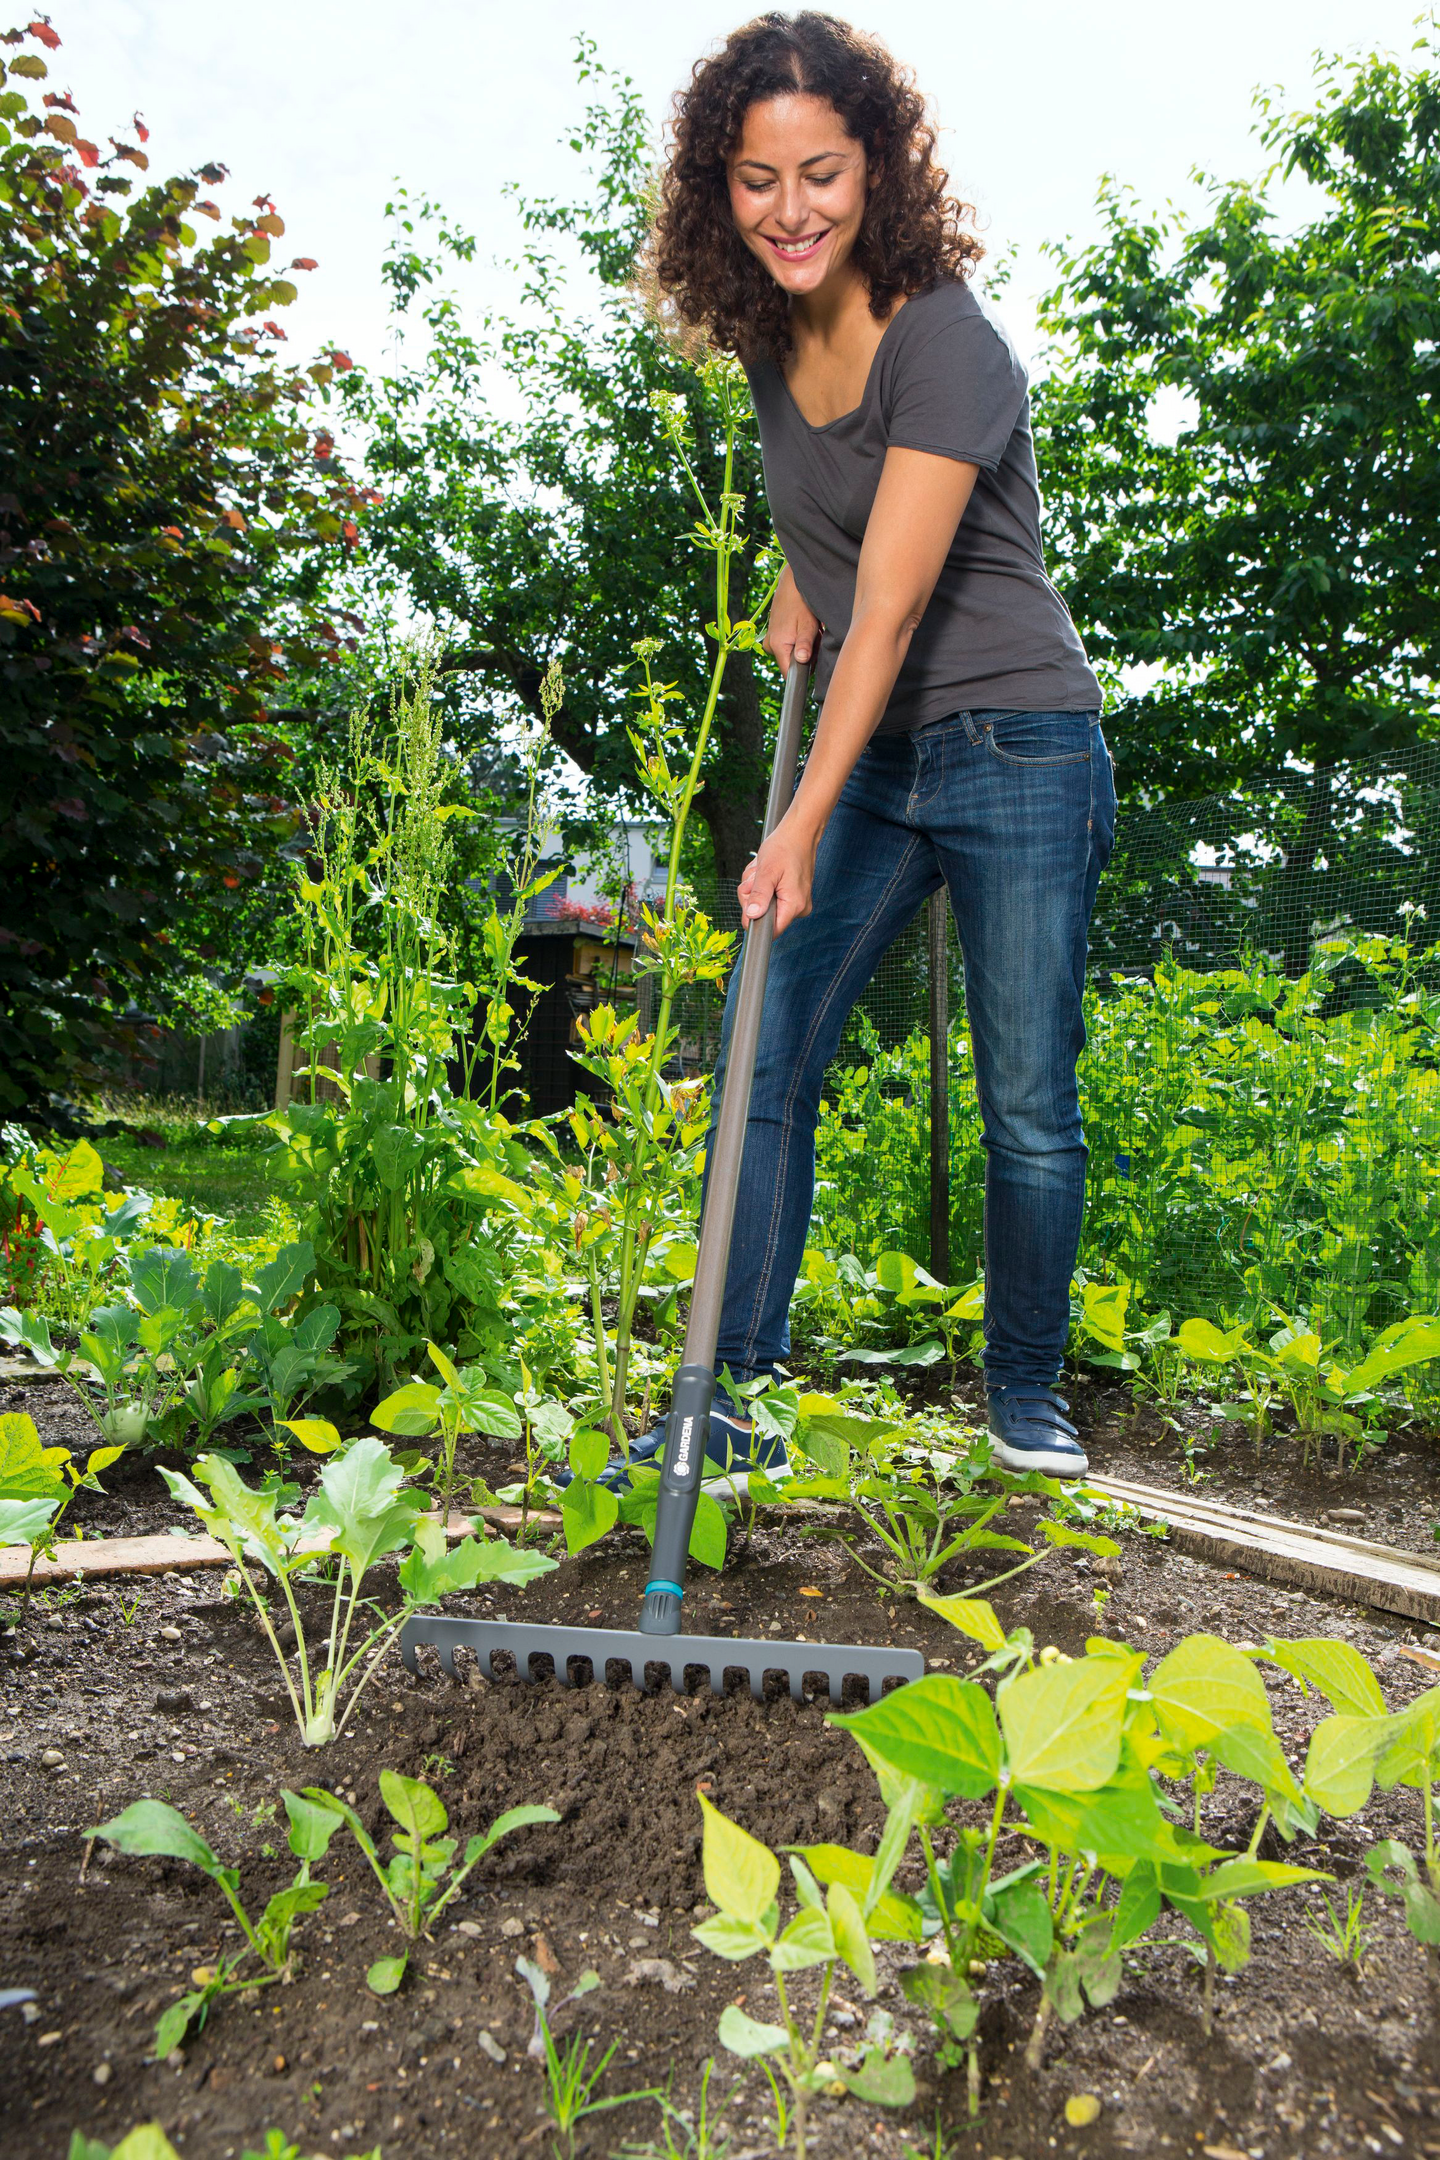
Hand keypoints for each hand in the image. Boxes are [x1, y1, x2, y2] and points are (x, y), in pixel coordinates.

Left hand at [736, 813, 816, 935]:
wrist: (799, 833)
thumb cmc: (785, 847)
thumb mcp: (767, 871)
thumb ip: (759, 895)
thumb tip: (752, 916)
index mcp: (794, 905)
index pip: (770, 931)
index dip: (753, 919)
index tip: (749, 900)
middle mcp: (798, 908)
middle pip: (763, 916)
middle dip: (752, 896)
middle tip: (755, 878)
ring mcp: (796, 902)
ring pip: (763, 905)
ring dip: (755, 888)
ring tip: (762, 871)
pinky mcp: (791, 895)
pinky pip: (769, 896)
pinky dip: (762, 885)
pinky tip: (767, 871)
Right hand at [764, 563, 820, 676]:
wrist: (791, 584)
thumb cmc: (801, 603)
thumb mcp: (808, 625)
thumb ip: (804, 644)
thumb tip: (801, 660)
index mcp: (777, 645)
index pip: (788, 673)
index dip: (802, 674)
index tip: (813, 666)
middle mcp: (770, 645)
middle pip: (791, 664)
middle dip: (806, 657)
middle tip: (815, 640)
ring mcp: (770, 640)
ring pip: (791, 654)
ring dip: (803, 647)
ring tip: (810, 632)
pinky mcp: (773, 635)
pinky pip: (788, 645)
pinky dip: (798, 640)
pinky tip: (804, 629)